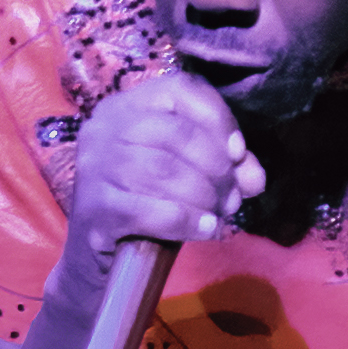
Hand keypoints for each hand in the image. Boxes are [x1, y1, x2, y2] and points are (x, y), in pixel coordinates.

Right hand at [62, 67, 262, 262]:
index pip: (179, 89)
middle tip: (232, 196)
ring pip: (162, 170)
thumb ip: (226, 168)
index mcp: (127, 107)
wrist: (102, 259)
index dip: (217, 117)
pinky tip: (205, 229)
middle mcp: (103, 128)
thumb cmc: (150, 205)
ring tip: (219, 214)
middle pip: (174, 132)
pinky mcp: (94, 210)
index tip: (238, 152)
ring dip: (204, 195)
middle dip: (215, 166)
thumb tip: (254, 178)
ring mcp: (94, 168)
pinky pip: (149, 210)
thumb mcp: (190, 177)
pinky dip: (186, 220)